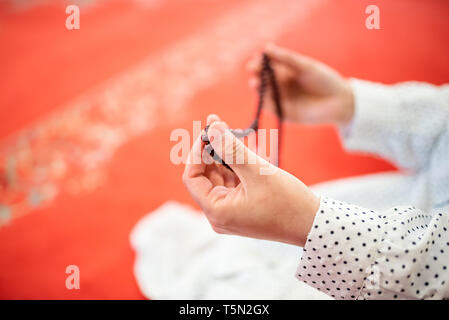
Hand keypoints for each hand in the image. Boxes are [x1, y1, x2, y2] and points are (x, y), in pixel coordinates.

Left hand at [182, 114, 319, 245]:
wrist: (313, 224)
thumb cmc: (287, 202)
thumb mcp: (257, 172)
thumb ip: (231, 148)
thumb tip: (212, 126)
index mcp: (217, 211)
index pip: (192, 177)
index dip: (197, 152)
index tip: (208, 131)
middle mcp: (219, 214)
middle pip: (205, 176)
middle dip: (211, 150)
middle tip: (220, 125)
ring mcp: (231, 211)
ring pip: (219, 177)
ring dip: (224, 155)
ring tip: (232, 133)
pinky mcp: (243, 207)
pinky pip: (232, 182)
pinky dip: (235, 165)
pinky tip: (243, 149)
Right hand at [247, 44, 354, 125]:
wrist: (340, 102)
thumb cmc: (325, 80)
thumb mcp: (305, 66)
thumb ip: (286, 58)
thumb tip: (266, 47)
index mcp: (285, 72)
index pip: (267, 67)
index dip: (260, 63)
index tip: (255, 60)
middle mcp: (281, 86)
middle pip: (263, 80)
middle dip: (257, 75)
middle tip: (253, 71)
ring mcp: (282, 100)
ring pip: (265, 94)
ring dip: (258, 89)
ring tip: (255, 83)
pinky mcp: (285, 114)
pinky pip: (272, 109)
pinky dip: (266, 104)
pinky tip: (263, 98)